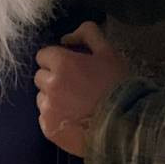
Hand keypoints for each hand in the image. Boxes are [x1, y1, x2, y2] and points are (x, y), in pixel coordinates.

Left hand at [34, 21, 129, 156]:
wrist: (124, 126)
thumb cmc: (118, 86)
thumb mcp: (109, 52)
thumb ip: (88, 34)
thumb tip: (67, 37)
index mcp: (62, 63)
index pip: (43, 55)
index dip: (57, 59)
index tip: (70, 67)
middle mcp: (50, 85)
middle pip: (40, 76)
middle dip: (53, 78)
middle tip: (75, 86)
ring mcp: (47, 108)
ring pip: (42, 98)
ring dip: (53, 98)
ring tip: (75, 105)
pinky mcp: (48, 128)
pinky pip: (45, 118)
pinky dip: (55, 117)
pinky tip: (73, 119)